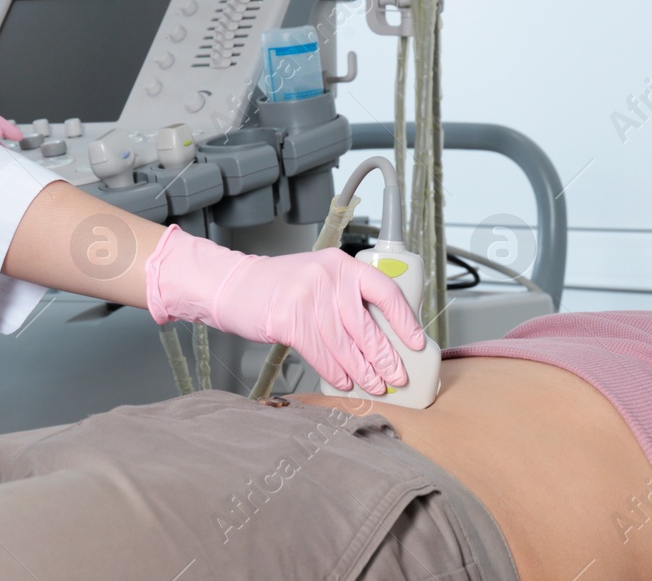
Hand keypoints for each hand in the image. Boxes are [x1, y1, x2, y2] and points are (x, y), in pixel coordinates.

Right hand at [144, 225, 425, 393]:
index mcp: (341, 264)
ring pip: (345, 345)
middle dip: (385, 356)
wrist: (234, 285)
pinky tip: (345, 383)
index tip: (416, 342)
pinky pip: (321, 354)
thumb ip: (347, 298)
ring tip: (375, 386)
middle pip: (366, 325)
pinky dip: (336, 373)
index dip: (404, 319)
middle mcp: (327, 277)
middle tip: (397, 376)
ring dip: (363, 371)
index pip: (384, 290)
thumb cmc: (279, 286)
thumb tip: (382, 335)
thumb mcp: (319, 278)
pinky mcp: (289, 320)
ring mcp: (307, 298)